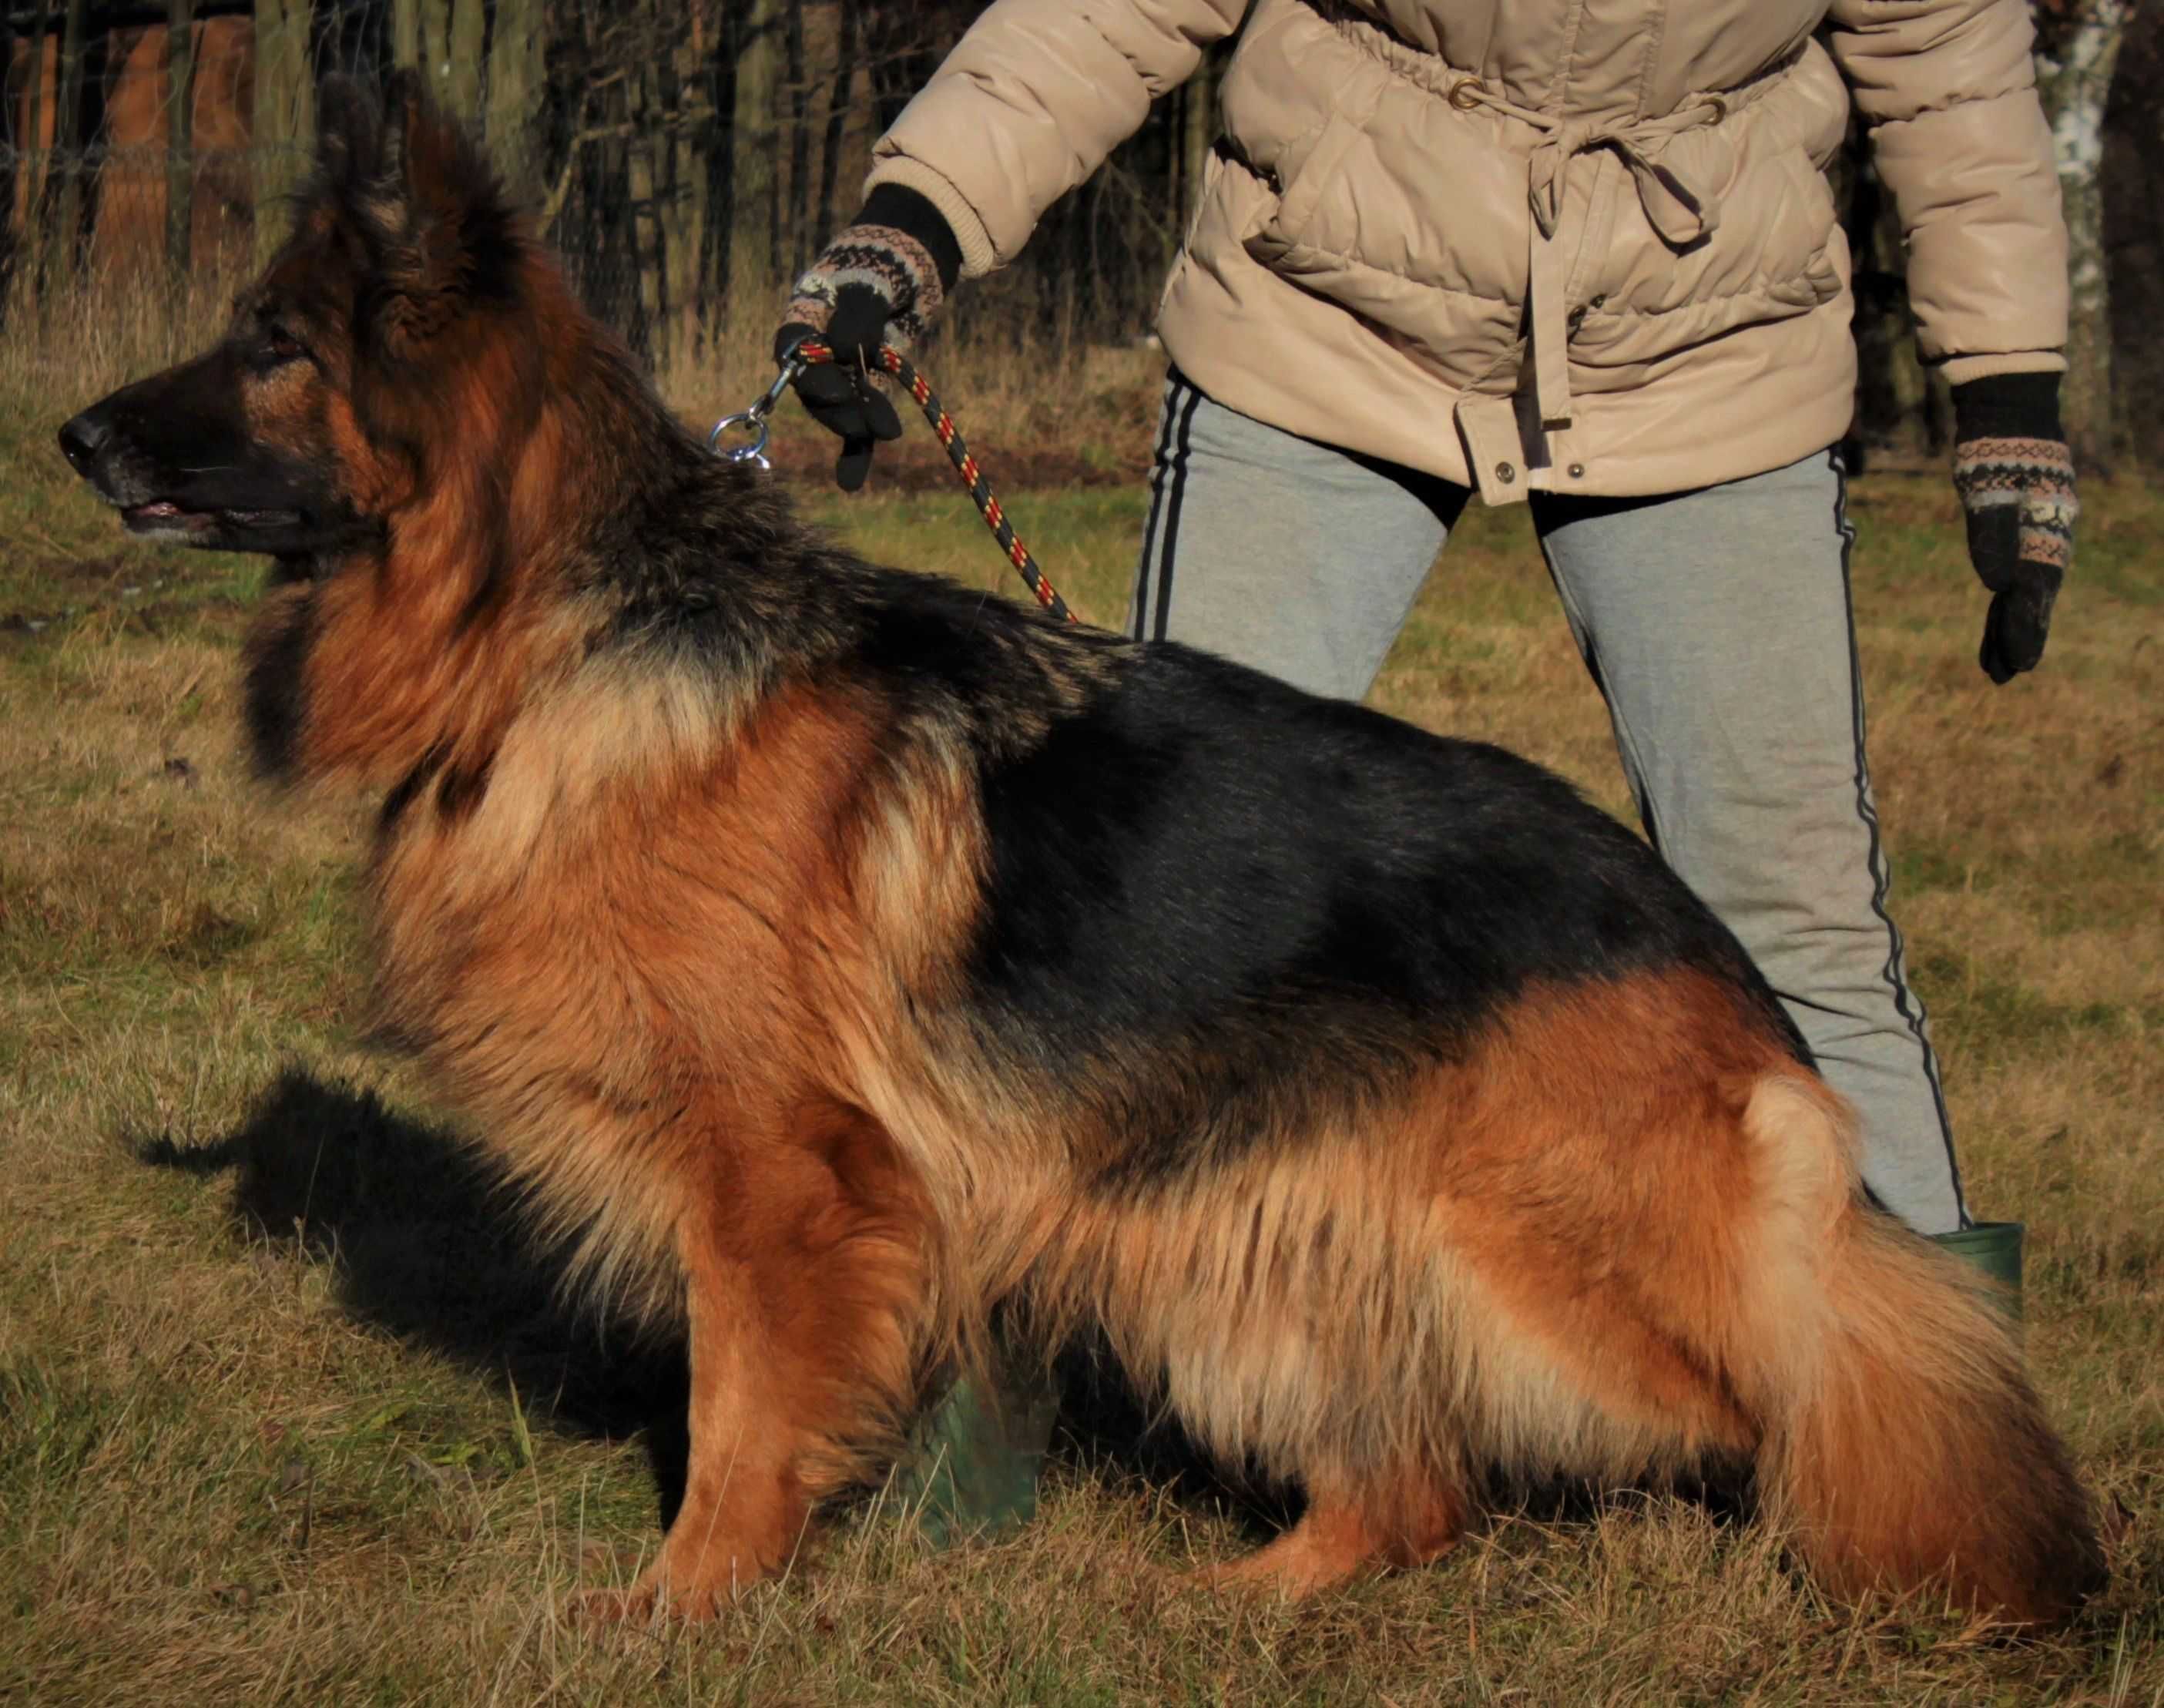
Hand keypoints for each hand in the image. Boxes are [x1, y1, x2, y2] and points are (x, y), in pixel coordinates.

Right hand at [775, 185, 961, 490]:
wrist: (911, 265)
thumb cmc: (886, 264)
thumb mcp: (874, 284)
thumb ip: (860, 318)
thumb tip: (846, 352)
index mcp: (806, 314)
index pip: (794, 351)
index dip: (810, 376)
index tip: (841, 392)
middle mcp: (815, 348)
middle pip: (815, 388)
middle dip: (842, 409)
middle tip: (872, 426)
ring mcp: (839, 370)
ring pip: (838, 408)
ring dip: (856, 427)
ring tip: (885, 435)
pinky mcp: (863, 389)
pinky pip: (857, 423)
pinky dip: (857, 451)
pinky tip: (851, 481)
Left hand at [1950, 373, 2077, 684]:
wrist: (2007, 409)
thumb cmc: (1996, 447)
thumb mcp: (1988, 490)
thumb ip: (1993, 537)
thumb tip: (1997, 585)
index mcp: (2045, 531)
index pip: (2034, 593)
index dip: (2024, 630)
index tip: (2018, 665)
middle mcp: (2048, 534)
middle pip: (2032, 597)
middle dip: (2017, 635)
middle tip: (2004, 675)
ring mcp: (2037, 529)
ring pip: (2024, 587)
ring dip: (2010, 622)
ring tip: (1998, 661)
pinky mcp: (2022, 523)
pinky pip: (2015, 569)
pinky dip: (2005, 596)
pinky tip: (2000, 612)